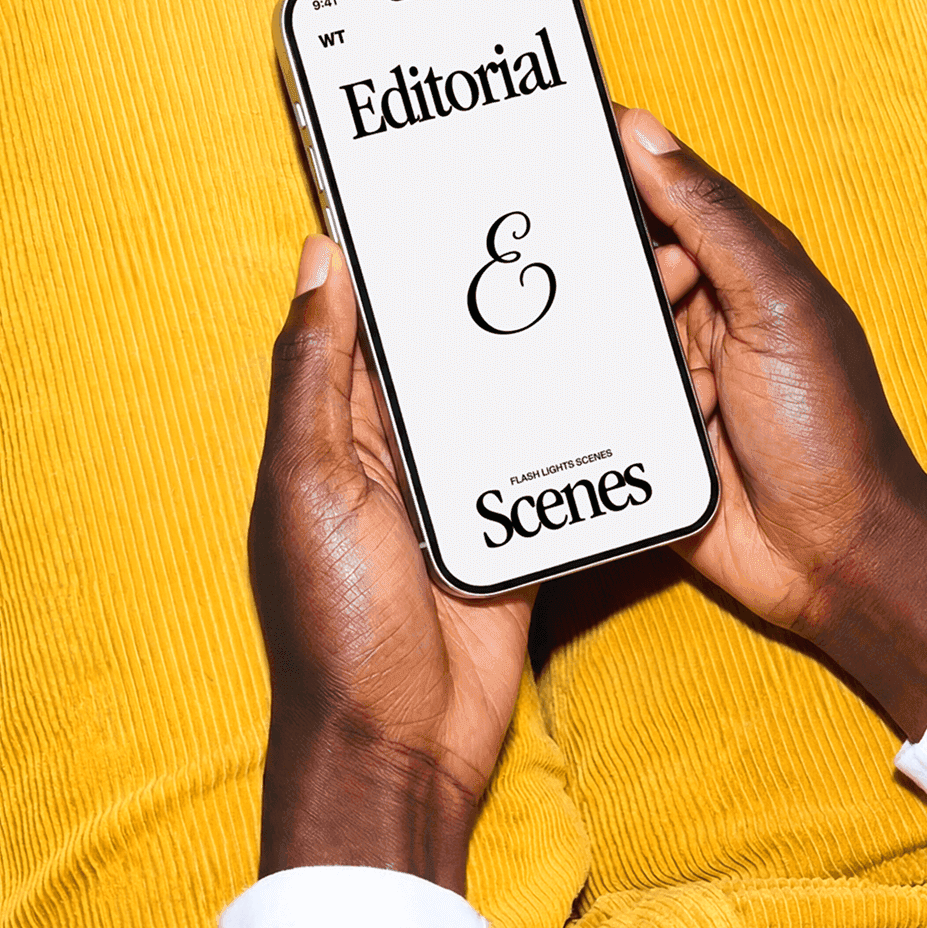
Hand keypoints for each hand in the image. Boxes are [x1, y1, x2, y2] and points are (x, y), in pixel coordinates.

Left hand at [248, 236, 532, 892]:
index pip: (365, 321)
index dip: (396, 258)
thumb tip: (320, 259)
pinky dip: (571, 423)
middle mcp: (395, 451)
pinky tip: (616, 370)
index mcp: (334, 429)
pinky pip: (542, 461)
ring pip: (500, 399)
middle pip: (445, 353)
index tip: (439, 185)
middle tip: (549, 211)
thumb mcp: (310, 484)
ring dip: (537, 350)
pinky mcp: (510, 529)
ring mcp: (456, 492)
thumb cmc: (337, 620)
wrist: (402, 743)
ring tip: (597, 272)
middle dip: (486, 293)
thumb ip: (316, 375)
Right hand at [618, 109, 926, 740]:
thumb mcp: (778, 304)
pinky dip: (567, 403)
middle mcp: (688, 315)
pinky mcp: (628, 437)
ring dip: (583, 348)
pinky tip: (567, 400)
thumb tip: (642, 132)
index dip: (597, 169)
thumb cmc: (831, 428)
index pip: (650, 194)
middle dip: (582, 272)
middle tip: (567, 275)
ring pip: (580, 336)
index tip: (537, 141)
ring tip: (617, 367)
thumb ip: (711, 218)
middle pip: (602, 267)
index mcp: (731, 266)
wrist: (830, 556)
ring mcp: (656, 378)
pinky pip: (573, 404)